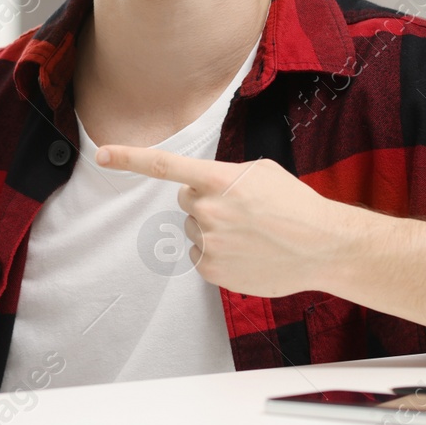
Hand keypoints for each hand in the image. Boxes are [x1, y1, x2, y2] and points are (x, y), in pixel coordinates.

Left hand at [95, 146, 349, 296]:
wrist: (324, 246)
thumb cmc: (295, 205)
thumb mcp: (260, 172)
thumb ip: (224, 175)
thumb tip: (202, 186)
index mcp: (219, 180)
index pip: (165, 165)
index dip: (129, 158)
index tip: (101, 154)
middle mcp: (207, 210)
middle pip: (185, 202)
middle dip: (205, 204)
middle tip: (241, 211)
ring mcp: (208, 242)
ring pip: (193, 231)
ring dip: (214, 231)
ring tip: (251, 235)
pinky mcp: (211, 270)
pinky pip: (199, 256)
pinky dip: (218, 255)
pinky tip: (247, 253)